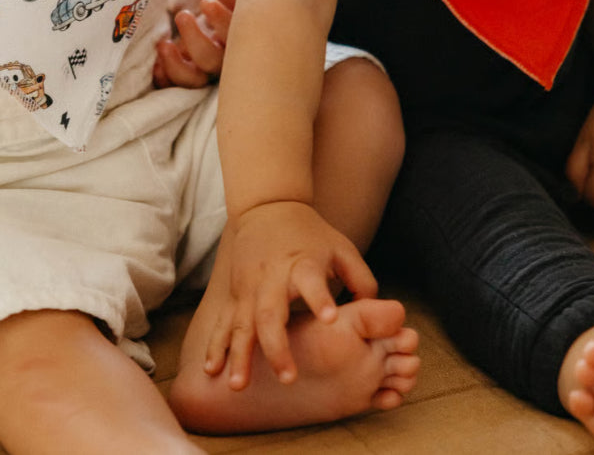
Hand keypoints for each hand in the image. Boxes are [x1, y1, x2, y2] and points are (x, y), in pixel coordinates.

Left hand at [153, 0, 234, 88]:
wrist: (212, 37)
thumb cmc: (221, 17)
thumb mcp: (225, 1)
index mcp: (238, 40)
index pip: (234, 33)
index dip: (222, 20)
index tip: (205, 1)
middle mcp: (224, 61)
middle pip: (215, 60)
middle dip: (197, 41)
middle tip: (182, 16)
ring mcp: (205, 75)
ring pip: (195, 80)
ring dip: (178, 65)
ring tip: (163, 44)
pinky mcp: (187, 84)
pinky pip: (176, 88)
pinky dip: (166, 77)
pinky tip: (156, 66)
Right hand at [204, 200, 376, 388]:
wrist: (266, 208)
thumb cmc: (311, 235)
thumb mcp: (342, 249)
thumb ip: (362, 281)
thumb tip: (381, 317)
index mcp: (302, 262)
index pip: (310, 279)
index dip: (320, 296)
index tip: (331, 318)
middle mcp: (272, 276)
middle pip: (270, 311)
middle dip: (276, 345)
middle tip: (288, 377)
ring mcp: (249, 286)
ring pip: (242, 322)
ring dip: (240, 354)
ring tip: (239, 386)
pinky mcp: (235, 292)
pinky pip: (224, 322)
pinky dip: (217, 346)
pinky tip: (212, 371)